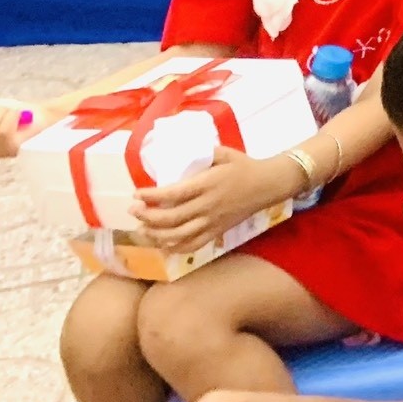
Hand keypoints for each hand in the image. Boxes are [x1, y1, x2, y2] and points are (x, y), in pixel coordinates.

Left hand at [134, 147, 296, 251]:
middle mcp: (208, 206)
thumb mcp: (224, 153)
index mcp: (208, 184)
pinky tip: (163, 243)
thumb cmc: (244, 166)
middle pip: (171, 218)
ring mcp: (212, 221)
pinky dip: (174, 248)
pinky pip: (193, 245)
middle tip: (134, 210)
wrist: (268, 185)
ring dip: (156, 234)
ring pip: (178, 236)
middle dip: (147, 216)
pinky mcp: (217, 232)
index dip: (151, 196)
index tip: (137, 194)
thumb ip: (202, 153)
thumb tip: (178, 153)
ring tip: (143, 228)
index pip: (173, 194)